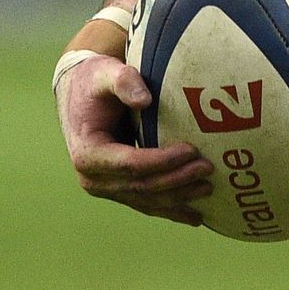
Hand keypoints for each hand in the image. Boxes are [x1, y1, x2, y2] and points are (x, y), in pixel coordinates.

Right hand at [56, 50, 211, 224]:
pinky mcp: (118, 191)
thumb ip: (124, 81)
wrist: (80, 98)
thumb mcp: (105, 73)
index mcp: (88, 153)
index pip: (130, 164)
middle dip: (177, 181)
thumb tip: (145, 100)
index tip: (192, 150)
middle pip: (142, 187)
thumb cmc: (94, 83)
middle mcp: (93, 179)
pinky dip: (172, 209)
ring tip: (209, 188)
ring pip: (147, 200)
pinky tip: (196, 216)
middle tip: (209, 169)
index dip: (163, 161)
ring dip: (179, 198)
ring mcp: (105, 189)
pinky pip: (147, 204)